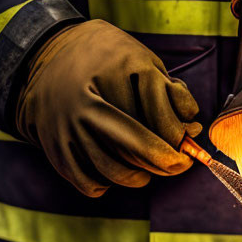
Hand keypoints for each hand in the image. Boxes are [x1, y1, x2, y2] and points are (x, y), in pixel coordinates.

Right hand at [16, 20, 201, 195]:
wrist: (48, 56)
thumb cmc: (110, 61)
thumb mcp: (143, 62)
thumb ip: (170, 94)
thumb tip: (194, 132)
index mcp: (113, 69)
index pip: (156, 114)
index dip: (177, 138)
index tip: (188, 151)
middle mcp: (85, 98)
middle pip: (133, 145)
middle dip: (163, 163)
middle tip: (178, 166)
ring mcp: (65, 124)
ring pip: (112, 169)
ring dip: (138, 176)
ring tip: (146, 172)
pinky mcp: (54, 145)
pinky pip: (88, 181)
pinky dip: (107, 184)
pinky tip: (116, 171)